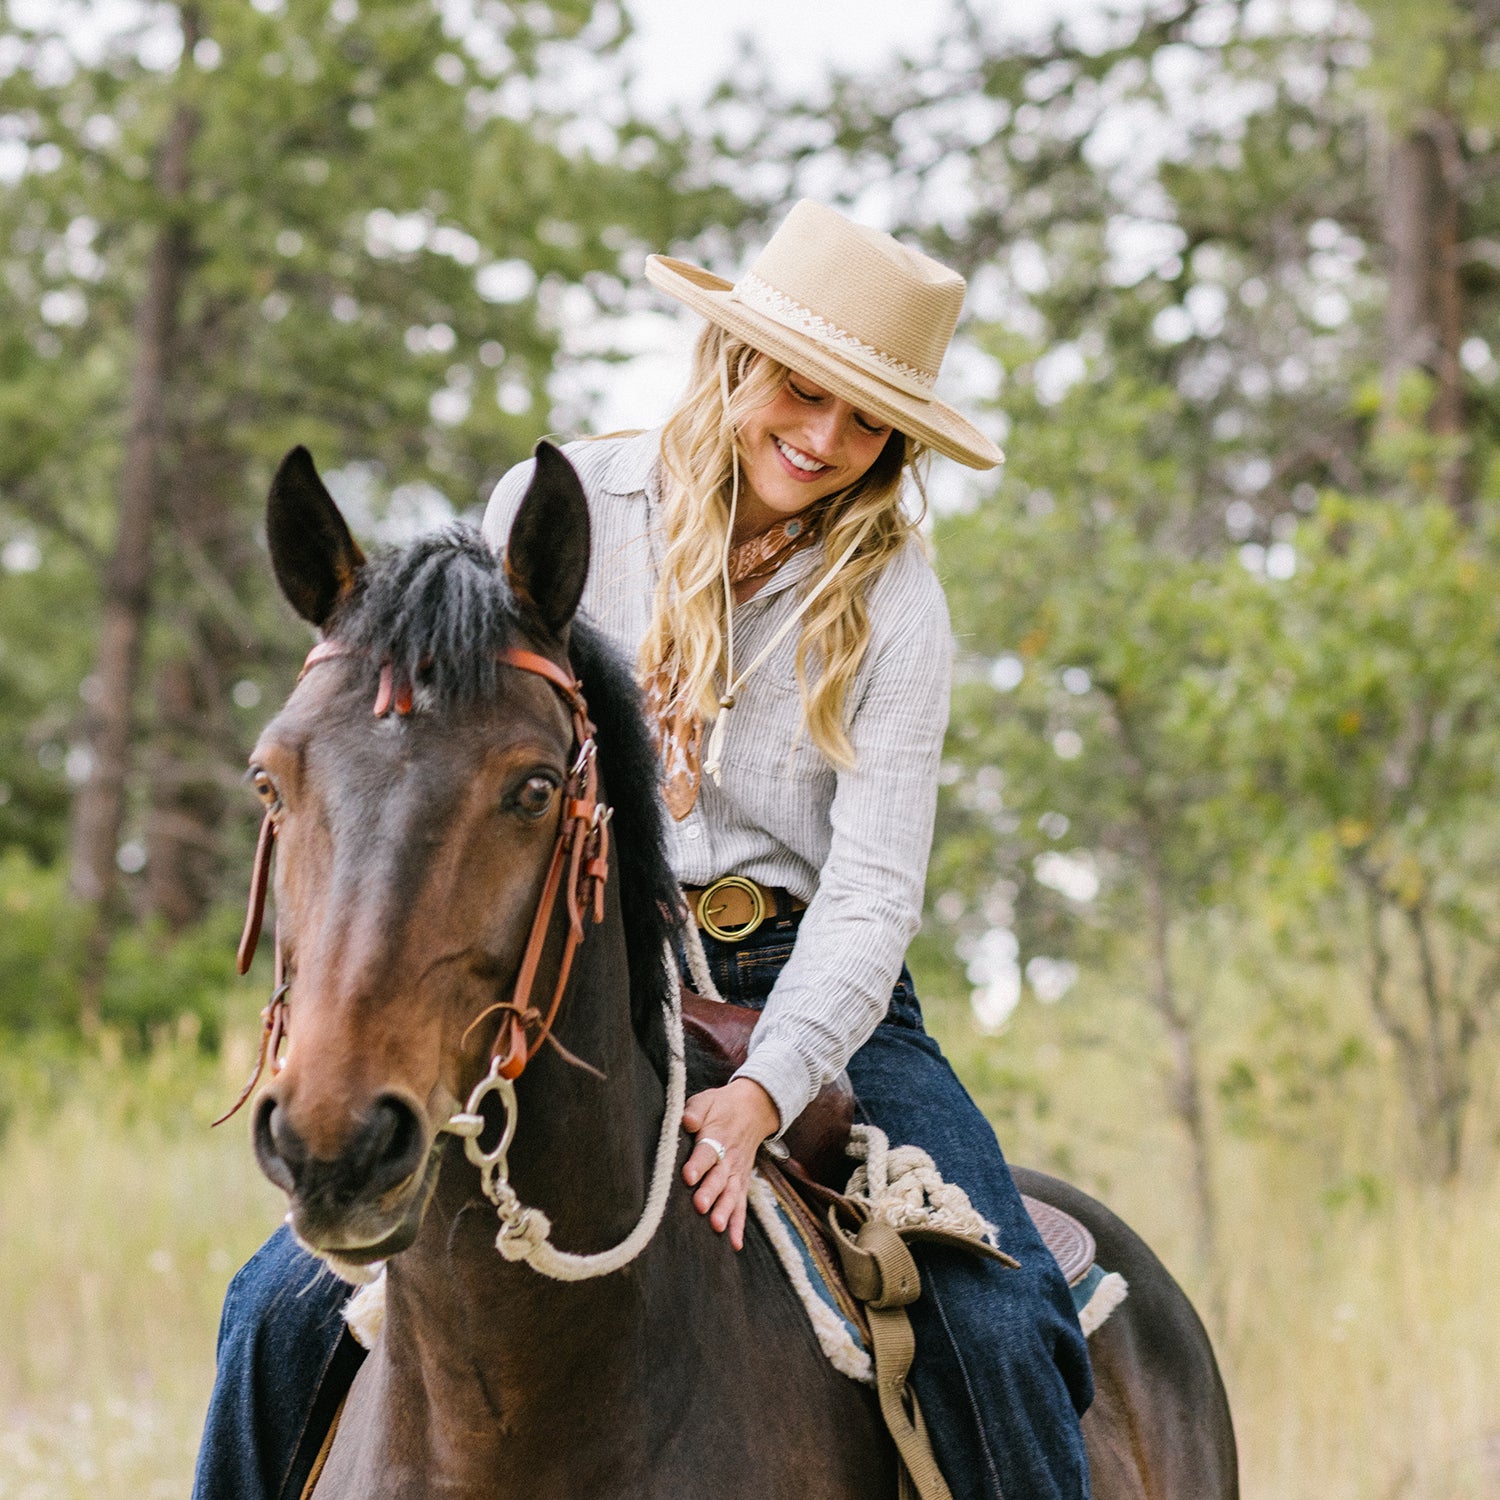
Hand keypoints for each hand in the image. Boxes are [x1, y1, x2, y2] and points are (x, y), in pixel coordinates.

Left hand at [681, 1077, 780, 1250]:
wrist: (754, 1108)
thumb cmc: (721, 1106)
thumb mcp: (706, 1100)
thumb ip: (695, 1110)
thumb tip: (686, 1121)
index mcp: (716, 1136)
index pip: (707, 1151)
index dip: (697, 1164)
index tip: (688, 1176)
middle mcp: (729, 1158)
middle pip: (719, 1177)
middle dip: (710, 1192)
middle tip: (699, 1206)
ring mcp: (737, 1173)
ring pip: (731, 1194)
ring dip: (725, 1211)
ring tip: (717, 1226)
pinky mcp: (742, 1183)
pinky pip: (741, 1205)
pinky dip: (739, 1225)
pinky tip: (734, 1244)